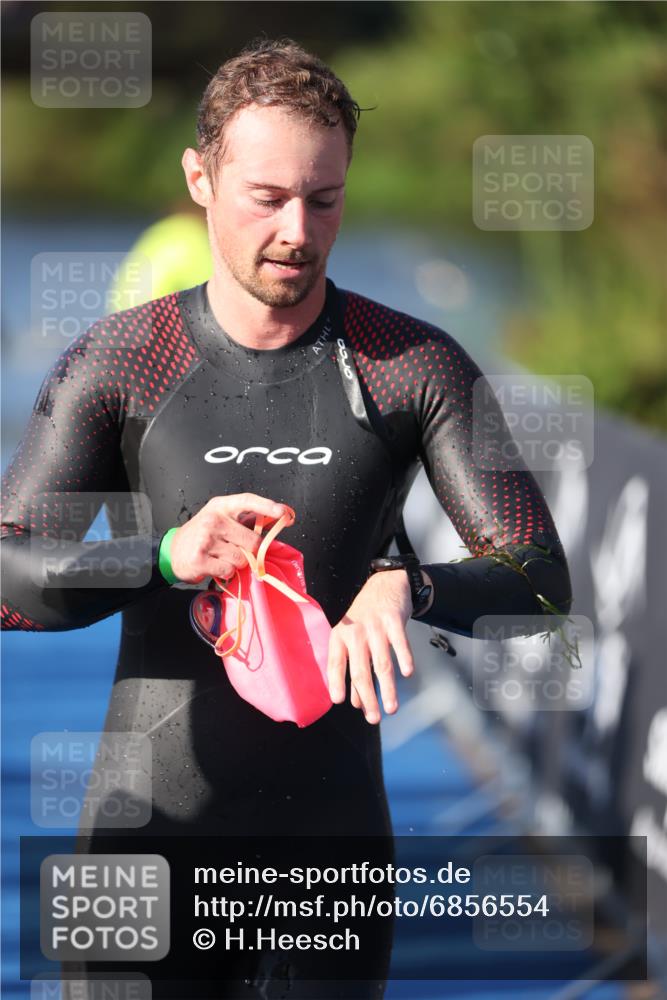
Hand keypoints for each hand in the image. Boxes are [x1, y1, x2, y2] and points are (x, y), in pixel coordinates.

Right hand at [169, 494, 292, 583]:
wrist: (173, 551)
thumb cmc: (203, 535)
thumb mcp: (221, 518)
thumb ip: (245, 519)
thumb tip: (275, 520)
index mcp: (221, 506)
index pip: (248, 501)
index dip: (268, 506)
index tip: (285, 513)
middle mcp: (214, 520)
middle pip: (252, 541)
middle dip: (250, 551)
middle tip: (236, 549)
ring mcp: (206, 539)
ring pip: (241, 559)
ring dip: (236, 563)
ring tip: (221, 557)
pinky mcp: (200, 559)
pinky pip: (229, 571)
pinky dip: (226, 573)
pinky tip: (214, 565)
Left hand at [327, 571, 414, 723]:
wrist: (385, 585)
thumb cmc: (366, 619)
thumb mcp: (352, 639)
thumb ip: (353, 670)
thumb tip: (356, 704)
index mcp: (340, 637)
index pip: (334, 663)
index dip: (336, 682)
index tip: (340, 702)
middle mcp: (355, 633)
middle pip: (360, 670)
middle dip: (367, 697)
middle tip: (374, 719)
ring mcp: (374, 627)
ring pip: (381, 663)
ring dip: (387, 688)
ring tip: (391, 708)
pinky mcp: (393, 620)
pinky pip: (400, 643)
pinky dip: (404, 658)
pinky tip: (407, 674)